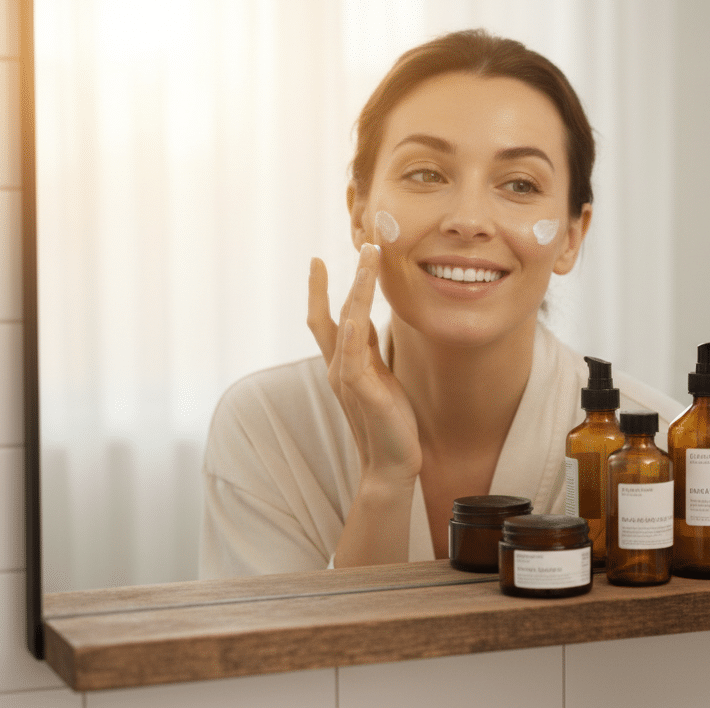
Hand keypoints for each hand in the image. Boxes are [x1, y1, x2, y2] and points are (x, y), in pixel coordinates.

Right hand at [307, 244, 420, 485]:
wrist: (390, 464)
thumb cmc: (390, 422)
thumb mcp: (381, 377)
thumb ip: (369, 353)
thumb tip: (367, 325)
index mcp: (344, 363)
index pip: (331, 318)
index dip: (324, 290)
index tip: (318, 261)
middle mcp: (338, 366)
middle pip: (336, 312)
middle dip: (348, 276)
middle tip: (363, 244)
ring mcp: (346, 377)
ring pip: (347, 322)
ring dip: (358, 287)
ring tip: (370, 258)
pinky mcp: (360, 390)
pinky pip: (353, 355)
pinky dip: (352, 331)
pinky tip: (355, 311)